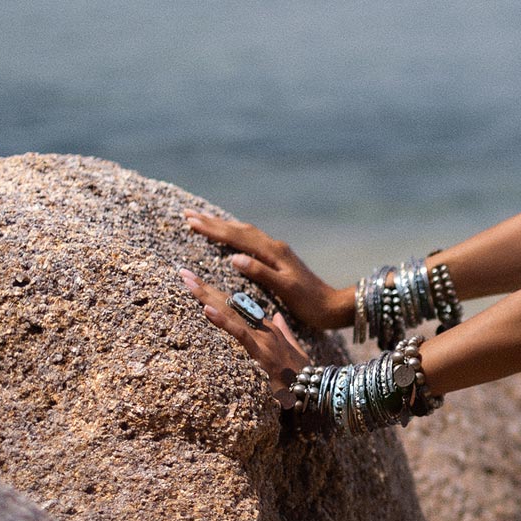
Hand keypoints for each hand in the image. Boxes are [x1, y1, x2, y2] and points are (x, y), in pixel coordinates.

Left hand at [177, 267, 312, 406]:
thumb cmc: (303, 374)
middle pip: (230, 303)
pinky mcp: (261, 352)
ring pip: (231, 312)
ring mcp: (261, 338)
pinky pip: (239, 333)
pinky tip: (207, 309)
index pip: (238, 305)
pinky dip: (222, 321)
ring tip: (189, 282)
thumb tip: (278, 317)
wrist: (316, 388)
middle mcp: (263, 328)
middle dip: (206, 288)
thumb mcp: (295, 350)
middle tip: (184, 273)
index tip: (198, 281)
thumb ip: (285, 332)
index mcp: (267, 328)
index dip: (217, 293)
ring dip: (208, 296)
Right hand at [180, 210, 345, 331]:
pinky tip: (230, 236)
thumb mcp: (285, 289)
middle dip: (212, 222)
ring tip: (202, 221)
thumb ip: (261, 272)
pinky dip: (235, 234)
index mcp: (273, 252)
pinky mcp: (279, 258)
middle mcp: (274, 247)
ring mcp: (277, 251)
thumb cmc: (310, 302)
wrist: (333, 305)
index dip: (213, 230)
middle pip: (238, 229)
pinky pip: (251, 240)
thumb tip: (234, 258)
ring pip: (244, 232)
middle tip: (188, 215)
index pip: (237, 236)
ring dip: (222, 226)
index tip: (191, 222)